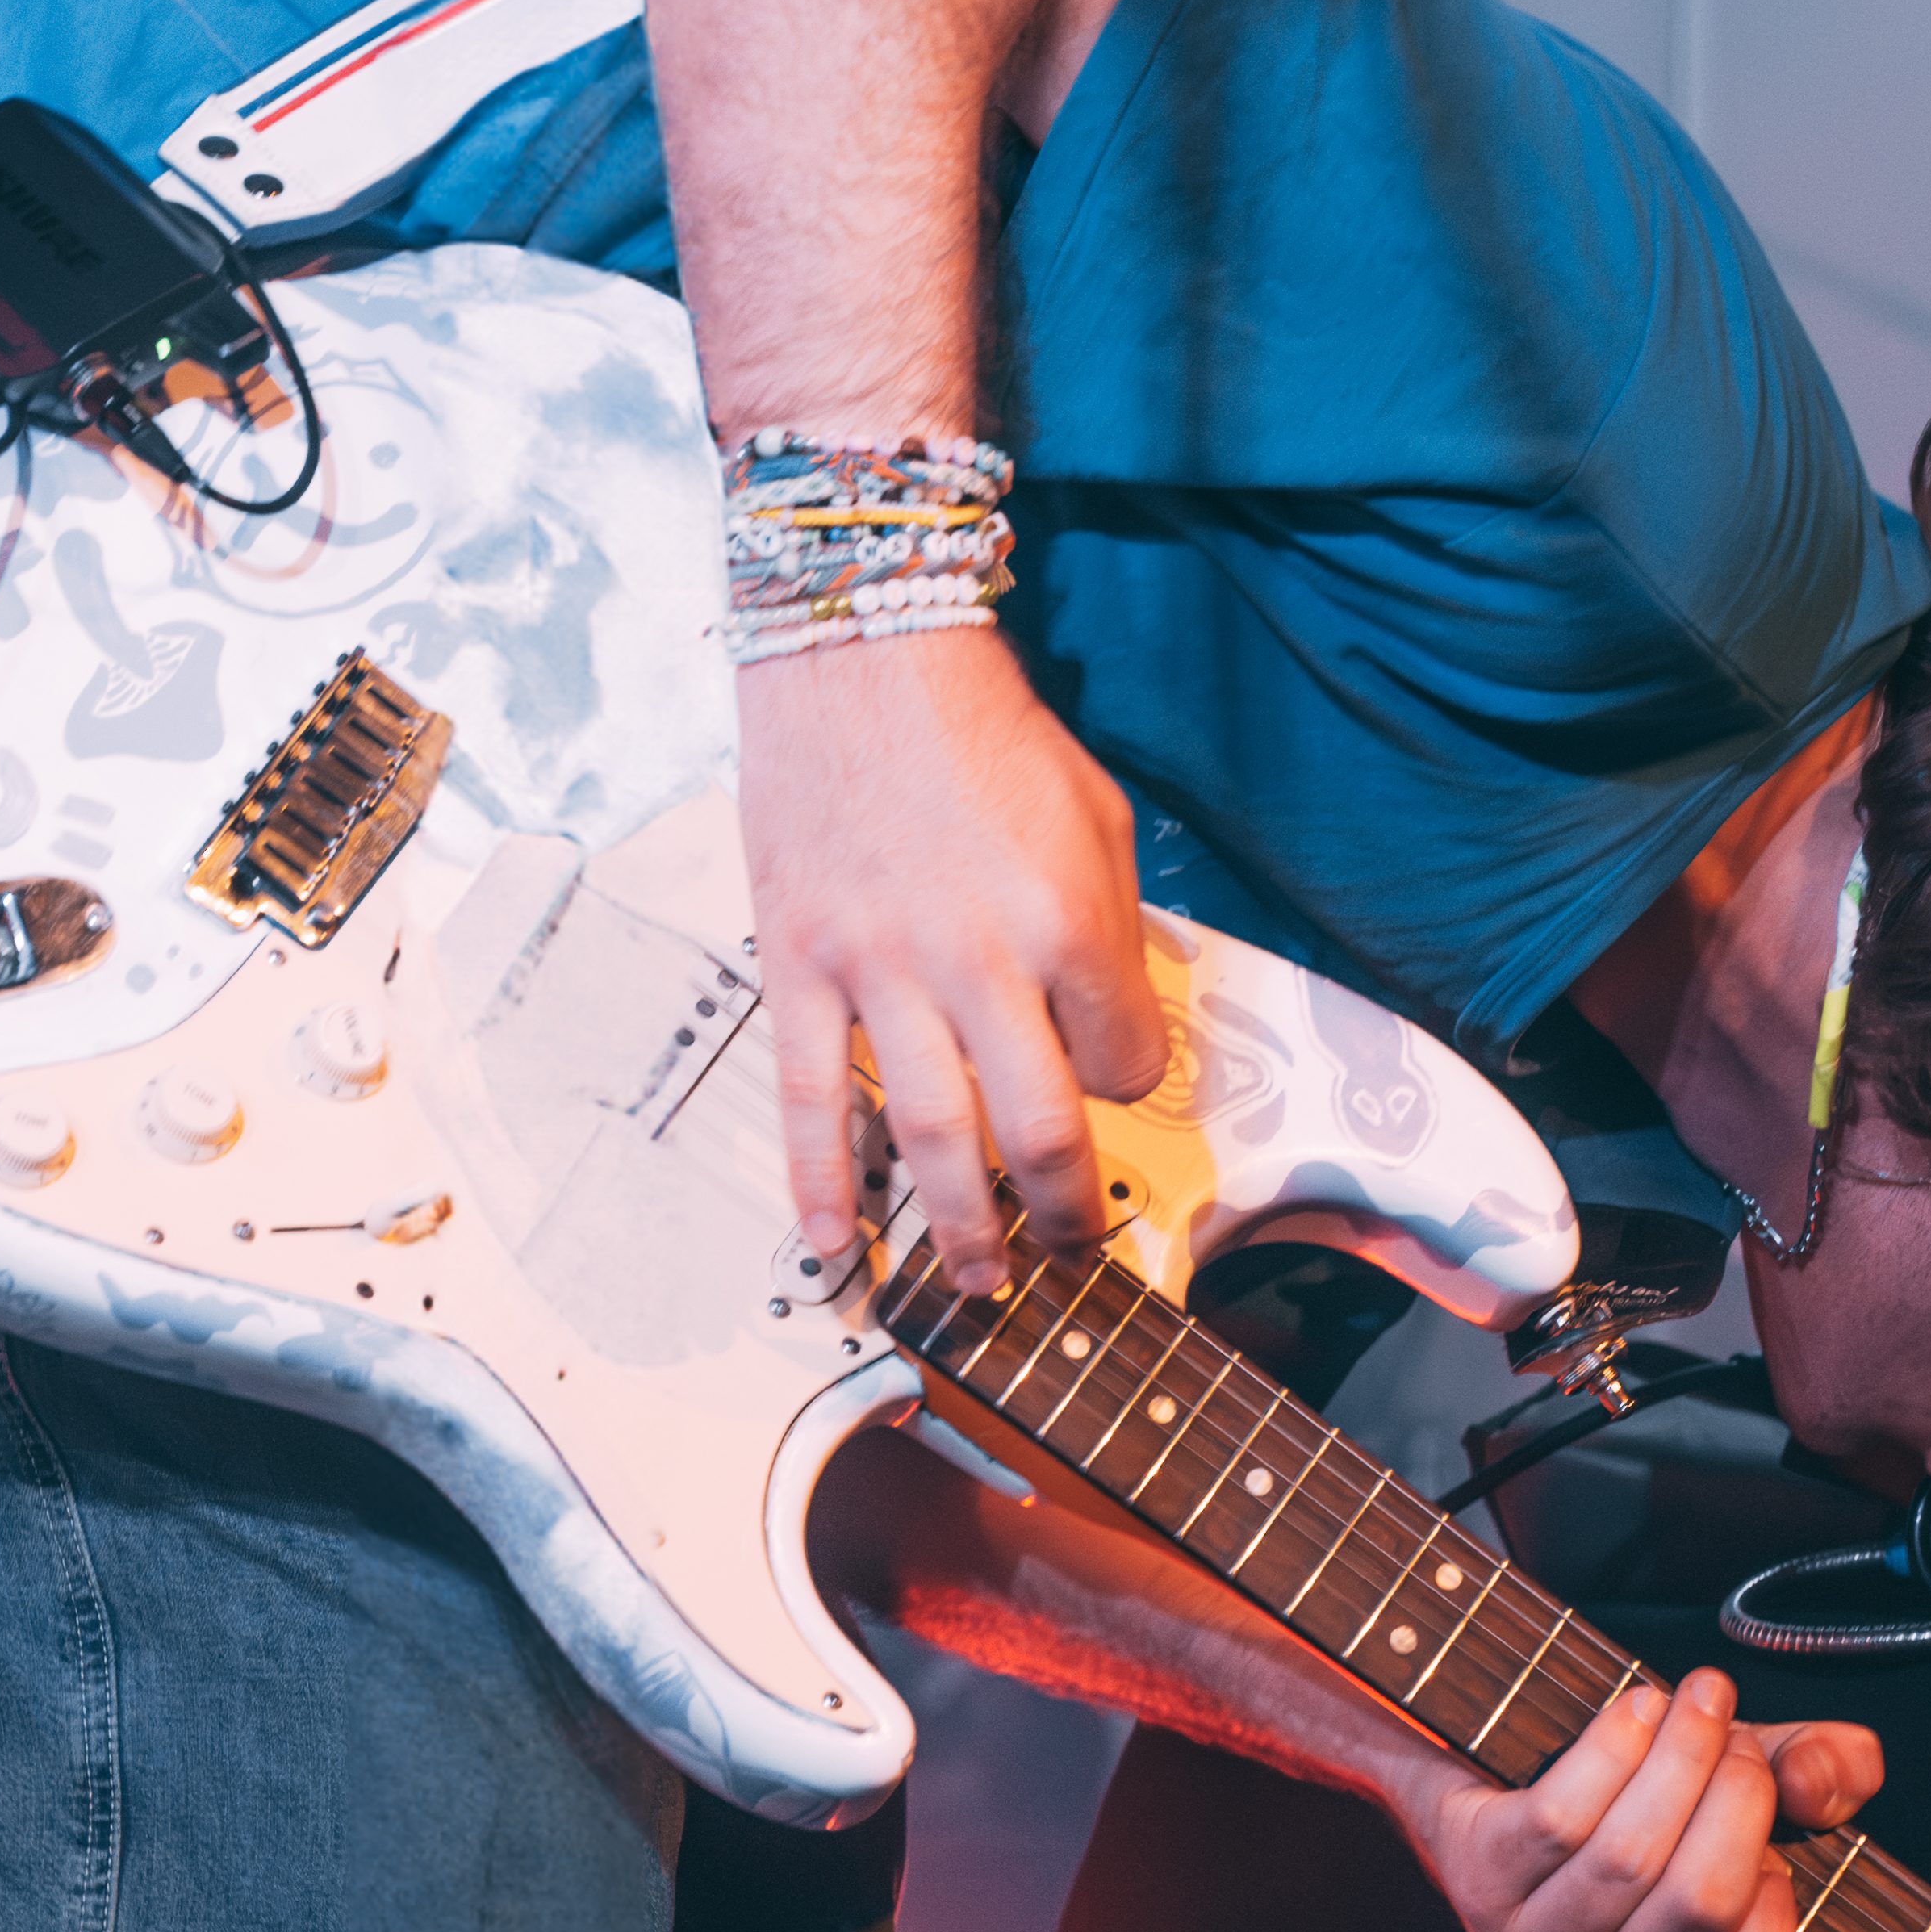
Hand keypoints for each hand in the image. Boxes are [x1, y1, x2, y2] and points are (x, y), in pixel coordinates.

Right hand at [736, 627, 1165, 1291]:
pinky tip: (834, 1245)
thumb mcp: (1099, 815)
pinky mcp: (804, 966)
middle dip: (1067, 1209)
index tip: (1108, 1083)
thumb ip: (1115, 928)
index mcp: (1068, 924)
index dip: (1126, 1085)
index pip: (1124, 1064)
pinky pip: (812, 1096)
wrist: (862, 653)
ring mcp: (883, 972)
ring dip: (963, 1225)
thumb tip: (1113, 1022)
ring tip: (982, 1278)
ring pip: (934, 1137)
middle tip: (1073, 1248)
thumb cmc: (986, 730)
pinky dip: (821, 1181)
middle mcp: (981, 963)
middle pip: (1041, 1132)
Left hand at [1396, 1666, 1881, 1931]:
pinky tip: (1636, 1708)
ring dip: (1680, 1758)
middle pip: (1698, 1905)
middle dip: (1738, 1798)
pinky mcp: (1476, 1876)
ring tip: (1696, 1700)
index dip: (1777, 1907)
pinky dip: (1613, 1751)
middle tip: (1737, 1730)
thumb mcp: (1747, 1773)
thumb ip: (1824, 1772)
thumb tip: (1821, 1782)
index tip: (1774, 1817)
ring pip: (1628, 1859)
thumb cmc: (1631, 1780)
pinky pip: (1561, 1820)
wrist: (1484, 1752)